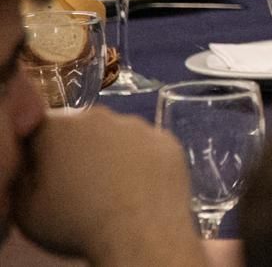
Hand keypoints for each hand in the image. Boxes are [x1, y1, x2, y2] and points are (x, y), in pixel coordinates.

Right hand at [15, 109, 205, 266]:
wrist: (139, 233)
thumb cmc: (76, 221)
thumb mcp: (26, 210)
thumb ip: (23, 180)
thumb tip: (34, 170)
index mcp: (58, 128)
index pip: (40, 131)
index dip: (42, 155)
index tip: (48, 178)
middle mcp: (100, 116)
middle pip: (81, 131)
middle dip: (78, 152)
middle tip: (79, 186)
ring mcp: (139, 126)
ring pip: (117, 137)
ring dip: (112, 156)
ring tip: (112, 190)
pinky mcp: (168, 140)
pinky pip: (147, 148)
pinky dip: (142, 163)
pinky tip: (139, 189)